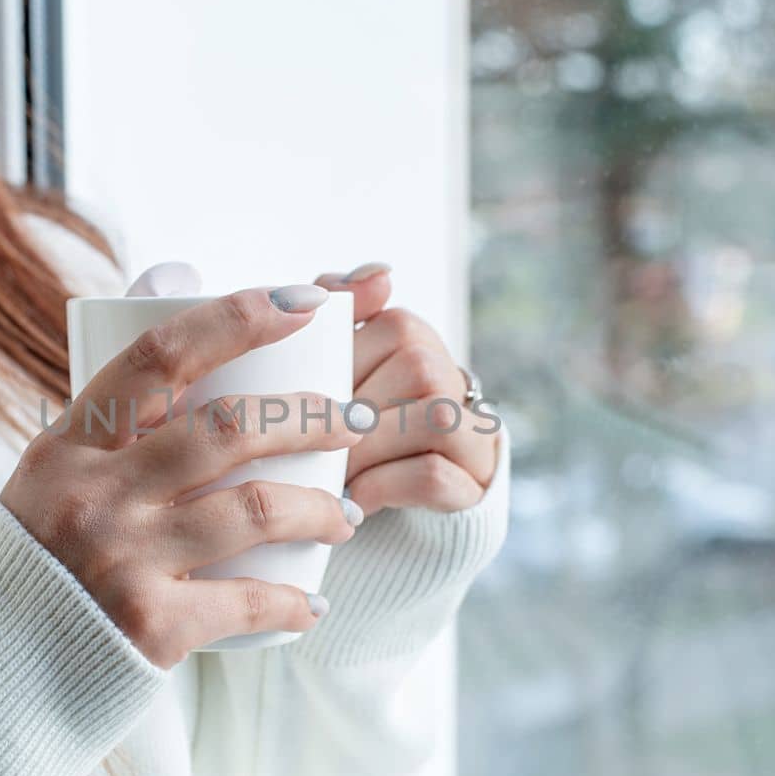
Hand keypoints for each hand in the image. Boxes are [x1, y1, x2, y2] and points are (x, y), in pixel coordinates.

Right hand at [0, 286, 364, 668]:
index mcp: (67, 446)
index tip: (307, 303)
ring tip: (346, 516)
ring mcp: (121, 559)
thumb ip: (110, 419)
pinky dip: (294, 602)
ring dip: (320, 508)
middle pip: (229, 428)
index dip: (240, 318)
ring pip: (256, 509)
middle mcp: (92, 493)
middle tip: (356, 421)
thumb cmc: (38, 567)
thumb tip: (176, 295)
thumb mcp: (50, 480)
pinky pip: (250, 601)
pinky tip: (314, 604)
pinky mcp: (150, 626)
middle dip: (311, 416)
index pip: (160, 354)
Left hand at [314, 263, 497, 514]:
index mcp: (410, 334)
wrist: (384, 494)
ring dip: (369, 452)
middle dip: (351, 417)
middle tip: (306, 449)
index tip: (299, 406)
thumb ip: (337, 303)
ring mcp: (471, 430)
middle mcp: (449, 374)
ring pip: (433, 418)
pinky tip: (354, 501)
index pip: (384, 333)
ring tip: (330, 476)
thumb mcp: (329, 361)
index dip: (334, 375)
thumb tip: (381, 273)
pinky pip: (434, 474)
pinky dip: (385, 487)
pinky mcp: (475, 482)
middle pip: (412, 373)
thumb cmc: (344, 416)